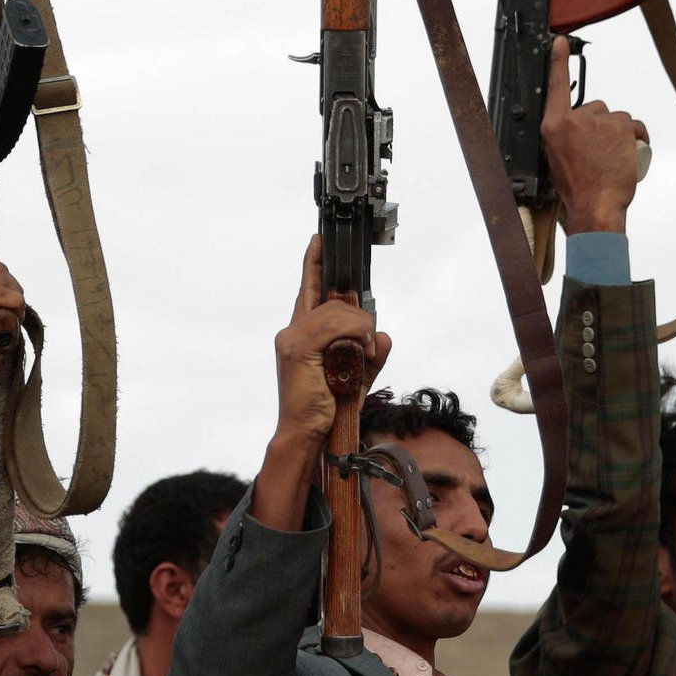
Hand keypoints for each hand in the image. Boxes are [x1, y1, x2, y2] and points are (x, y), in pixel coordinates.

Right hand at [0, 255, 24, 428]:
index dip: (2, 276)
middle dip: (12, 288)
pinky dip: (13, 306)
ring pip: (0, 281)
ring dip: (15, 299)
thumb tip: (7, 280)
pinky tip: (13, 319)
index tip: (8, 296)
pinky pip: (0, 296)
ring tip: (13, 317)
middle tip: (14, 310)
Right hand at [273, 238, 390, 443]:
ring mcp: (292, 339)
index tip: (318, 241)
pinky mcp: (299, 348)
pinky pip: (335, 327)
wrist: (307, 433)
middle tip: (368, 346)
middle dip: (358, 318)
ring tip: (364, 354)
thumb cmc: (327, 407)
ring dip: (360, 329)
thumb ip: (371, 353)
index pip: (307, 290)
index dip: (312, 264)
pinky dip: (355, 335)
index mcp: (299, 334)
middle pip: (332, 302)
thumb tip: (383, 334)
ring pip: (337, 313)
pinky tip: (360, 352)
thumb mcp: (357, 375)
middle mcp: (291, 331)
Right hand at [541, 37, 647, 233]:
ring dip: (619, 137)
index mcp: (553, 127)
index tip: (559, 42)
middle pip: (595, 109)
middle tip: (599, 155)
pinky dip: (637, 140)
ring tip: (613, 161)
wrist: (595, 206)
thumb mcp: (555, 160)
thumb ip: (563, 138)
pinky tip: (631, 156)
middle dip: (601, 127)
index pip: (555, 87)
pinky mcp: (621, 127)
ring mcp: (599, 122)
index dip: (558, 61)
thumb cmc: (576, 189)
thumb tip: (575, 130)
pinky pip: (635, 127)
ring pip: (616, 120)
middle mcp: (575, 119)